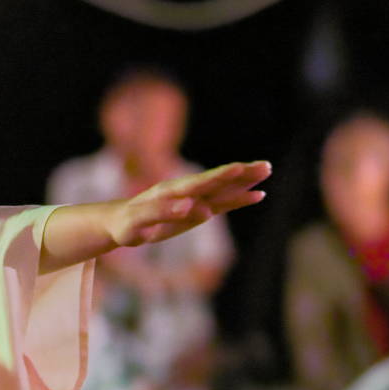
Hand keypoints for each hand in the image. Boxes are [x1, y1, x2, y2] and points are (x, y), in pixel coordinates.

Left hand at [108, 162, 269, 249]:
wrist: (122, 221)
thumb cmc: (127, 223)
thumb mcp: (138, 222)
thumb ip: (162, 213)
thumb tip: (192, 207)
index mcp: (171, 192)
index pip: (199, 183)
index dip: (218, 177)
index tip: (237, 169)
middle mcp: (186, 191)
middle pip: (217, 180)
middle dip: (240, 173)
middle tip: (265, 166)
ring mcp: (194, 199)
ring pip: (224, 188)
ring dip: (245, 180)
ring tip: (267, 170)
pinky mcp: (198, 209)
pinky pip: (222, 202)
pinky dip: (239, 197)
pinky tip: (257, 194)